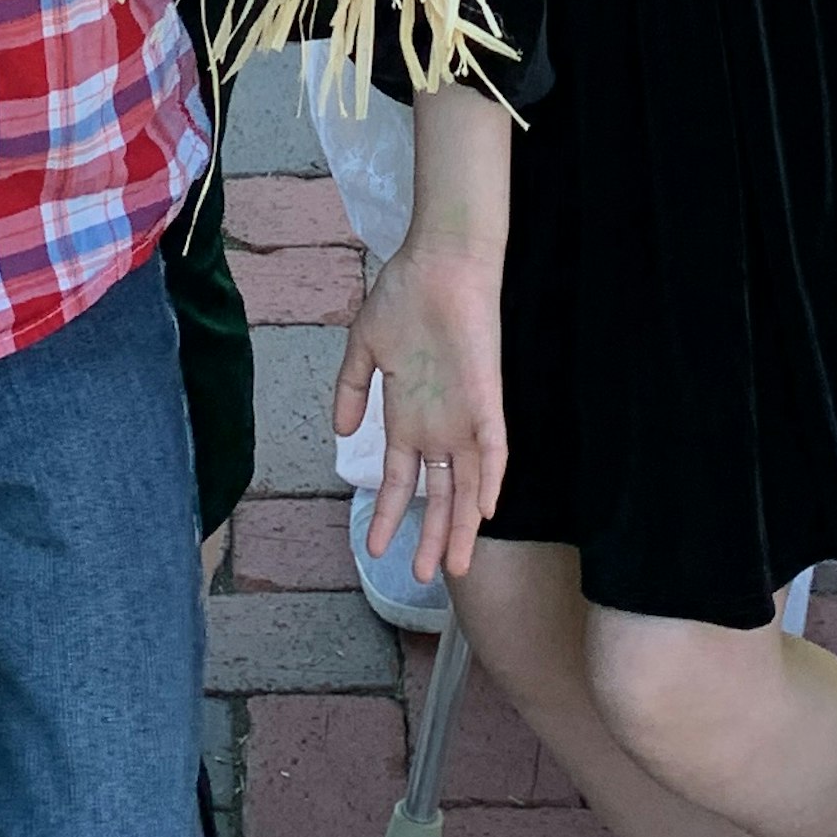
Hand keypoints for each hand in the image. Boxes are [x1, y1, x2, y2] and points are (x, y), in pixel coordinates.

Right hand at [336, 234, 507, 583]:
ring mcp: (465, 414)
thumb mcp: (365, 346)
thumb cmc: (403, 296)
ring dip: (460, 523)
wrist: (440, 261)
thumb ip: (352, 389)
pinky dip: (491, 477)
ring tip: (452, 564)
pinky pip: (495, 446)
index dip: (390, 511)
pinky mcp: (488, 398)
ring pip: (468, 482)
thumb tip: (341, 434)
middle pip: (438, 492)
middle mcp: (439, 424)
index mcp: (410, 415)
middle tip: (421, 575)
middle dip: (429, 534)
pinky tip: (488, 508)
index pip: (403, 477)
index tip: (374, 546)